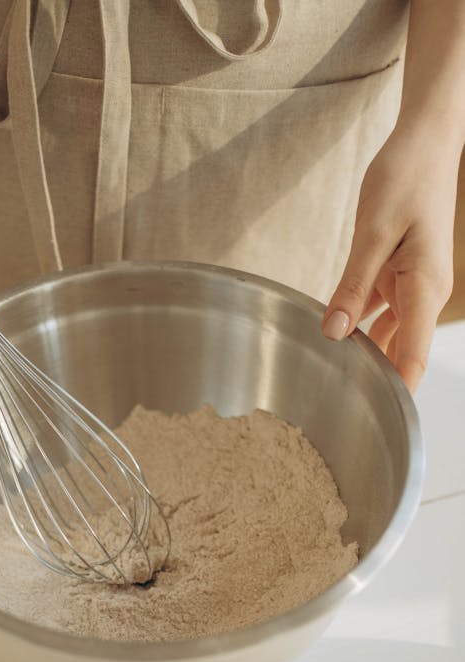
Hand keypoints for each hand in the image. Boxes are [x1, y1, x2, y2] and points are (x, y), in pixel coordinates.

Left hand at [322, 124, 459, 391]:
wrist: (425, 142)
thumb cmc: (406, 177)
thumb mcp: (372, 232)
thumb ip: (353, 286)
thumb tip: (335, 332)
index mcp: (425, 288)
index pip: (415, 356)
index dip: (400, 391)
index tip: (383, 421)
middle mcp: (423, 294)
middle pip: (404, 354)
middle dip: (379, 382)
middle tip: (343, 412)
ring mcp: (411, 287)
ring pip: (390, 337)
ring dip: (367, 357)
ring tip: (334, 385)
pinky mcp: (398, 276)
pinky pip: (379, 313)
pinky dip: (359, 327)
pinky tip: (335, 340)